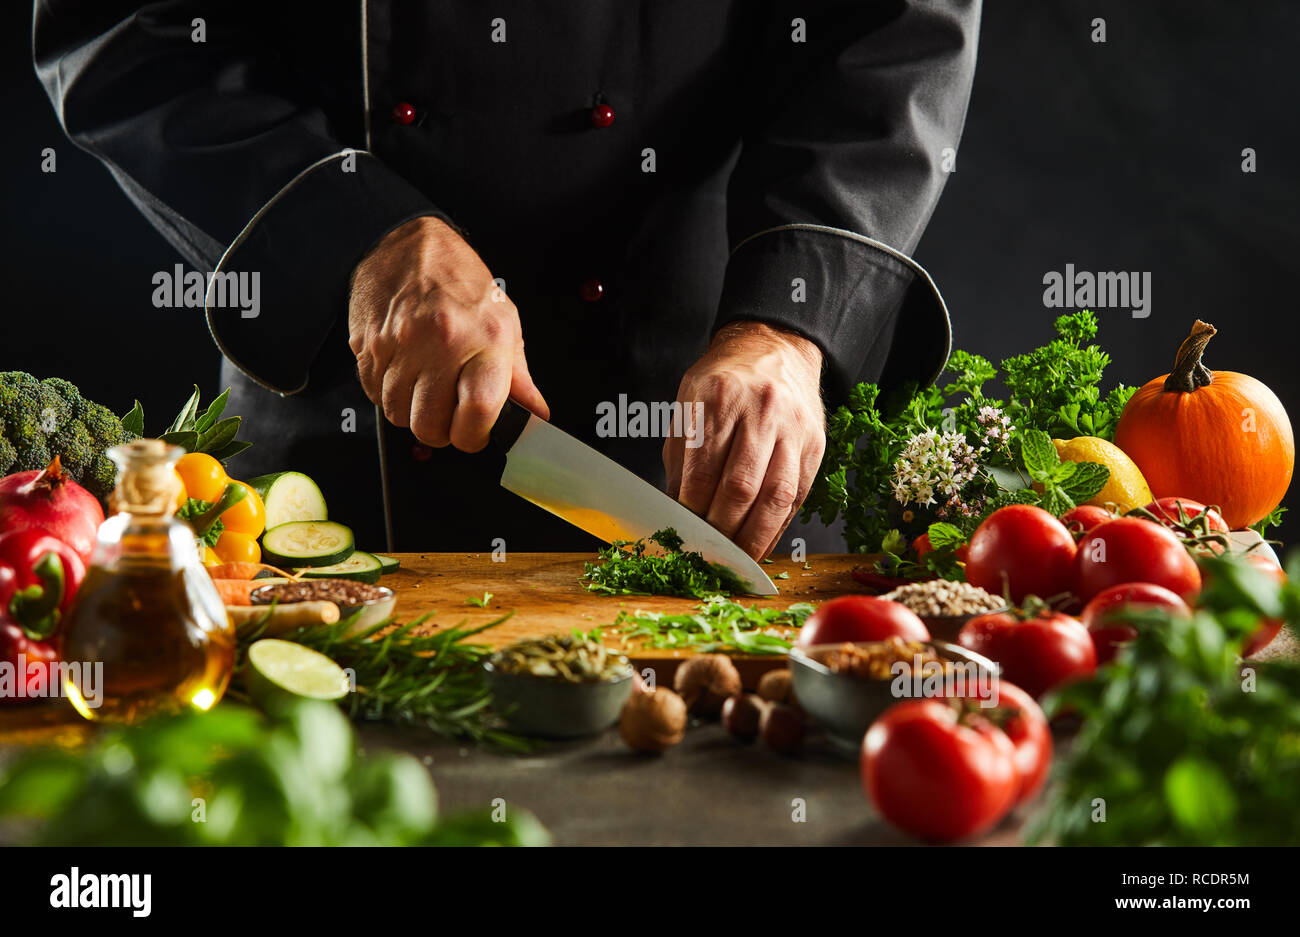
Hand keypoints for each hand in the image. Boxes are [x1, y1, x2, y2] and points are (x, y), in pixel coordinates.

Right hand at [348, 216, 548, 450]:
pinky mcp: (368, 345)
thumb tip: (536, 415)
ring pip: (398, 414)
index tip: (476, 433)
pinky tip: (404, 371)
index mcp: (484, 338)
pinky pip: (373, 395)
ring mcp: (399, 344)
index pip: (478, 412)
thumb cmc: (459, 281)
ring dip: (411, 411)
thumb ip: (518, 376)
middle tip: (448, 414)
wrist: (406, 244)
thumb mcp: (504, 322)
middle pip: (430, 425)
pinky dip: (388, 393)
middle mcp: (441, 342)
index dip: (475, 436)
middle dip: (440, 431)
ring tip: (426, 384)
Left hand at [664, 322, 825, 558]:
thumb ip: (682, 460)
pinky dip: (778, 527)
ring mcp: (793, 428)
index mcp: (719, 398)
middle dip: (722, 530)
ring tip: (736, 561)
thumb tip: (675, 514)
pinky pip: (797, 495)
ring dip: (754, 537)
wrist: (774, 347)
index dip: (693, 511)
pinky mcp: (815, 445)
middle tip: (707, 554)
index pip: (703, 470)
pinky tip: (761, 543)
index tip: (683, 535)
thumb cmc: (723, 381)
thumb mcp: (688, 405)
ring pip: (775, 496)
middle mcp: (760, 411)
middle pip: (741, 487)